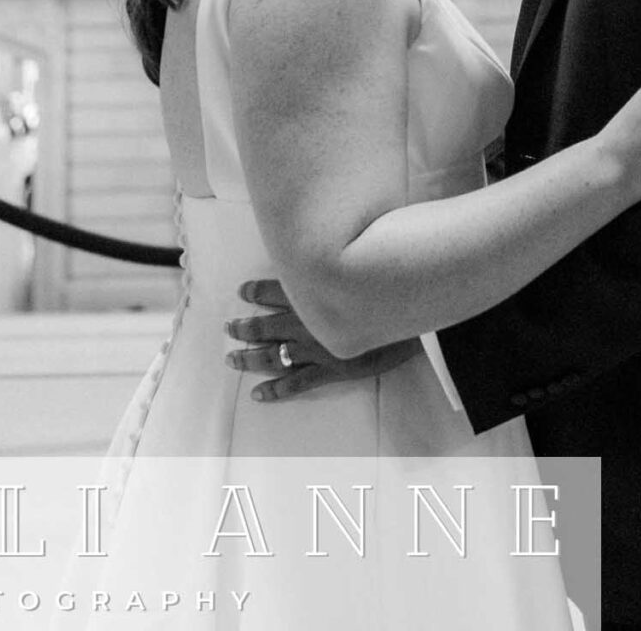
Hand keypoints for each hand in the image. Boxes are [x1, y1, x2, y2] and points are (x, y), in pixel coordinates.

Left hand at [225, 278, 419, 402]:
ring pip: (273, 356)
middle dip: (244, 328)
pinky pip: (295, 383)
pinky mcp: (329, 370)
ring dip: (249, 358)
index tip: (241, 291)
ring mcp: (315, 348)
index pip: (274, 290)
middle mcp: (307, 321)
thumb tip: (324, 246)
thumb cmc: (388, 286)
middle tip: (228, 328)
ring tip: (231, 359)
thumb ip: (335, 260)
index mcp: (312, 293)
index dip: (255, 291)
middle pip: (266, 325)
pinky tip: (257, 395)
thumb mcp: (359, 264)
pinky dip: (275, 391)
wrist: (412, 319)